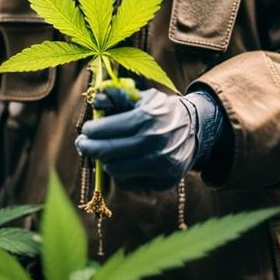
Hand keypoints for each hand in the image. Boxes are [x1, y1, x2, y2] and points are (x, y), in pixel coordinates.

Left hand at [75, 86, 223, 188]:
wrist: (196, 130)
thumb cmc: (162, 112)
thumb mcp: (142, 97)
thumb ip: (117, 95)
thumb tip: (96, 101)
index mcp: (146, 118)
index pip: (103, 130)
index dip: (89, 131)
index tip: (87, 130)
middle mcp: (154, 143)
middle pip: (105, 152)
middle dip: (88, 147)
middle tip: (83, 144)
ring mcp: (160, 165)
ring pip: (114, 170)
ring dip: (106, 161)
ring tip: (107, 153)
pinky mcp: (164, 181)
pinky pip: (129, 183)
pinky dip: (123, 174)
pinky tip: (126, 163)